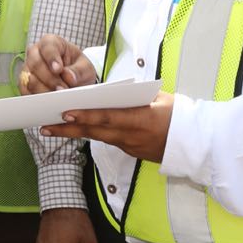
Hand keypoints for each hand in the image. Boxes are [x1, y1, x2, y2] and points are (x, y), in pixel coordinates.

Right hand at [21, 35, 97, 93]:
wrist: (73, 79)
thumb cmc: (78, 68)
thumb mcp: (86, 67)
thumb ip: (79, 71)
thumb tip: (69, 77)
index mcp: (50, 42)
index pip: (48, 48)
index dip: (52, 58)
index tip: (58, 70)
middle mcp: (35, 53)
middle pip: (35, 64)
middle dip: (49, 79)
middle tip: (62, 90)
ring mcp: (27, 68)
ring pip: (28, 79)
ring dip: (43, 90)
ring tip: (57, 98)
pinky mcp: (24, 82)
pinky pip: (25, 90)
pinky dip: (36, 97)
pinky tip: (48, 102)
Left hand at [40, 91, 174, 162]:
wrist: (199, 143)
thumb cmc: (179, 114)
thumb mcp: (160, 99)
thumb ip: (133, 96)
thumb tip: (108, 91)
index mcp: (141, 119)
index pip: (107, 118)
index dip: (85, 116)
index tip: (64, 113)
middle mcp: (132, 135)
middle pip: (95, 132)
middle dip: (67, 129)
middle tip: (44, 125)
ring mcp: (130, 146)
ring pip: (96, 138)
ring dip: (72, 134)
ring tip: (48, 128)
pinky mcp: (130, 151)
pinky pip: (105, 141)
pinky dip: (88, 135)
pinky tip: (71, 130)